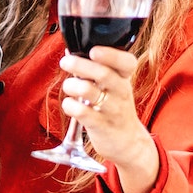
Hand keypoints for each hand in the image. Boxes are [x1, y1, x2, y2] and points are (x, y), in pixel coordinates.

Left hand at [61, 47, 157, 178]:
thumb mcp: (113, 86)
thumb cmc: (114, 106)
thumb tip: (69, 51)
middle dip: (79, 65)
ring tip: (68, 86)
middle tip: (65, 62)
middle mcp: (121, 92)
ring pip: (89, 91)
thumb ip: (94, 69)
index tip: (93, 50)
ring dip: (72, 85)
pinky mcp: (101, 126)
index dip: (111, 54)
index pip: (127, 62)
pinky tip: (69, 105)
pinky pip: (82, 112)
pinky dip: (69, 105)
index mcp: (125, 78)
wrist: (127, 142)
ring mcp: (112, 110)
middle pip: (103, 73)